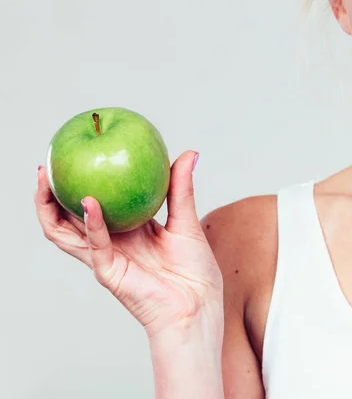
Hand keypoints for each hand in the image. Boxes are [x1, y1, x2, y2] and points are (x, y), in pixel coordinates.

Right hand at [34, 151, 223, 338]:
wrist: (199, 306)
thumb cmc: (195, 270)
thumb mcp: (187, 221)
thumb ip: (181, 188)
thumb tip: (189, 152)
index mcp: (127, 229)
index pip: (94, 204)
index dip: (79, 183)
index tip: (73, 157)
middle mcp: (111, 242)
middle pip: (68, 218)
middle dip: (50, 195)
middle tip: (45, 167)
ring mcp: (107, 257)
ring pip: (65, 234)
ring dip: (50, 209)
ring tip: (46, 181)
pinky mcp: (110, 272)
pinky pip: (95, 245)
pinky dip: (91, 223)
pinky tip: (89, 202)